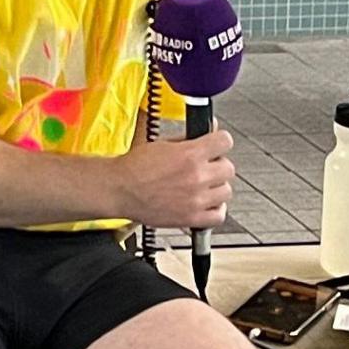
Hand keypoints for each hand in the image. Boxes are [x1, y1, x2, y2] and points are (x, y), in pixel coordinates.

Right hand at [108, 130, 233, 230]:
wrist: (119, 189)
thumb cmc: (135, 168)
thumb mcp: (163, 143)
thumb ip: (189, 138)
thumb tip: (210, 130)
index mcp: (190, 154)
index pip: (225, 142)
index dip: (220, 142)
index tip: (217, 145)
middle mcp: (196, 176)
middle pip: (228, 168)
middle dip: (218, 165)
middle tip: (206, 167)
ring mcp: (196, 199)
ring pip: (226, 191)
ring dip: (217, 188)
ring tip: (204, 186)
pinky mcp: (191, 218)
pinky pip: (219, 216)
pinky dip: (216, 210)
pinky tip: (206, 203)